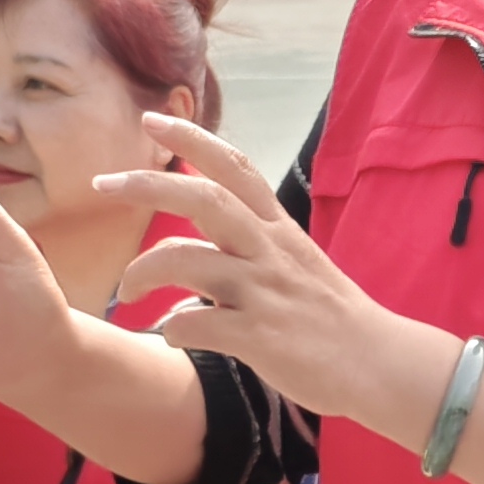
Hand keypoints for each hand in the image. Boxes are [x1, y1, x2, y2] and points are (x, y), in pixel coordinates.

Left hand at [108, 115, 437, 430]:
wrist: (380, 362)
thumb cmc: (331, 318)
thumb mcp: (297, 264)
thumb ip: (250, 254)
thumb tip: (195, 272)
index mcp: (278, 229)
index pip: (234, 168)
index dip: (192, 139)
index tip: (152, 120)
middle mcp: (269, 250)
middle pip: (203, 199)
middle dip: (148, 185)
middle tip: (103, 182)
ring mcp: (265, 292)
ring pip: (187, 261)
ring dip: (143, 271)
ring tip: (126, 290)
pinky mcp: (261, 336)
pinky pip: (197, 323)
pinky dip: (171, 329)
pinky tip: (171, 336)